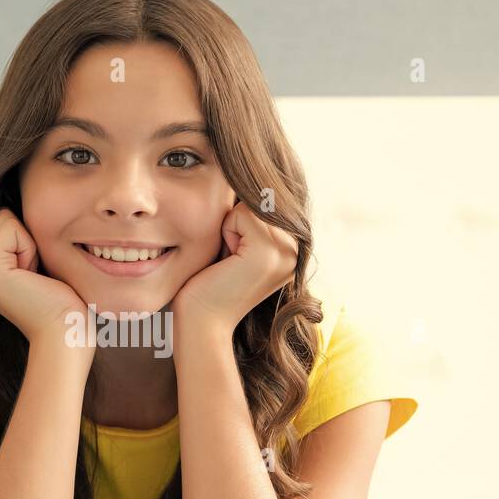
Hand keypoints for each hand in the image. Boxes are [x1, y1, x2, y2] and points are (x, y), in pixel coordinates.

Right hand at [0, 208, 91, 348]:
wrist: (67, 334)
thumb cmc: (64, 302)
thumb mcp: (37, 262)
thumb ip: (20, 239)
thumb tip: (19, 200)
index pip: (4, 219)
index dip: (29, 240)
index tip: (36, 275)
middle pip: (2, 216)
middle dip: (29, 240)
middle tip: (36, 277)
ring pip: (6, 219)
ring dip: (31, 245)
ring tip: (34, 279)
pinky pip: (12, 228)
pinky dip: (31, 249)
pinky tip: (33, 279)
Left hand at [171, 200, 298, 338]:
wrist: (202, 323)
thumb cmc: (208, 285)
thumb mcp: (237, 245)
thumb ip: (250, 220)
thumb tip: (249, 175)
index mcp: (291, 248)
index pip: (263, 203)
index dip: (238, 224)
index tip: (234, 258)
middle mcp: (296, 250)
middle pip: (258, 202)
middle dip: (235, 225)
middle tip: (229, 261)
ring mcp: (287, 252)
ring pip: (251, 207)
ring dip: (230, 230)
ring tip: (229, 262)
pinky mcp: (270, 253)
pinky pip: (242, 215)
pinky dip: (226, 234)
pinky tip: (227, 262)